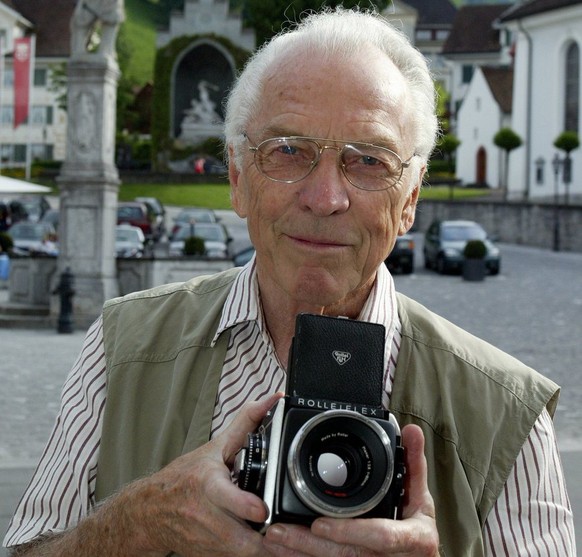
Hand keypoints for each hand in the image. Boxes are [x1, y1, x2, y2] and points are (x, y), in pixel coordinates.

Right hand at [113, 392, 284, 556]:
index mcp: (206, 484)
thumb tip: (275, 399)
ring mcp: (206, 540)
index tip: (261, 509)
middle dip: (267, 539)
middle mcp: (204, 515)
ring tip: (289, 541)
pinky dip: (258, 555)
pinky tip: (273, 547)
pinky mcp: (210, 556)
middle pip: (241, 539)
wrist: (149, 512)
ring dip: (268, 551)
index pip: (223, 497)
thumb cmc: (184, 477)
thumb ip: (247, 421)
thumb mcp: (216, 446)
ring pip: (243, 555)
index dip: (243, 505)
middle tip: (291, 532)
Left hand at [262, 424, 438, 555]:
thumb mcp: (421, 495)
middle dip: (309, 544)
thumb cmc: (416, 526)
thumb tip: (412, 430)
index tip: (319, 523)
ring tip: (273, 535)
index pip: (380, 536)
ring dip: (299, 552)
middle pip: (345, 554)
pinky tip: (282, 550)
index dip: (350, 530)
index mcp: (412, 538)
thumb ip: (414, 462)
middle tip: (279, 529)